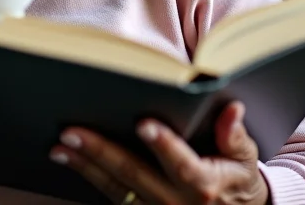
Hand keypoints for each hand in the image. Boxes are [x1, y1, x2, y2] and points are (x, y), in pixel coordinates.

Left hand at [49, 101, 268, 203]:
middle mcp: (177, 203)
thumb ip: (235, 136)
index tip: (144, 124)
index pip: (183, 165)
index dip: (164, 145)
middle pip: (135, 175)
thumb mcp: (244, 160)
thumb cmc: (236, 180)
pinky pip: (111, 196)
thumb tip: (232, 108)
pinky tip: (68, 158)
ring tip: (59, 144)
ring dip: (85, 166)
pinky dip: (88, 177)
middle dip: (102, 151)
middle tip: (72, 129)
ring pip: (115, 188)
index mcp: (205, 186)